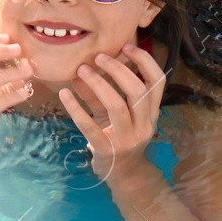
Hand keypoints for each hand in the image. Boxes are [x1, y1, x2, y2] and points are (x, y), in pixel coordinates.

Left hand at [59, 43, 166, 180]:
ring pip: (117, 106)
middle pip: (138, 91)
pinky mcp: (107, 150)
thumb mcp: (112, 113)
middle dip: (118, 70)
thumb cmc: (118, 136)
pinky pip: (90, 126)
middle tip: (99, 57)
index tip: (126, 46)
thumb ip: (100, 92)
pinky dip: (75, 108)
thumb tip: (81, 68)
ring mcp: (127, 139)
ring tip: (81, 70)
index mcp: (151, 112)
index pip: (157, 81)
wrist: (122, 174)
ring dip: (98, 84)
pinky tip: (64, 93)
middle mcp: (144, 124)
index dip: (144, 61)